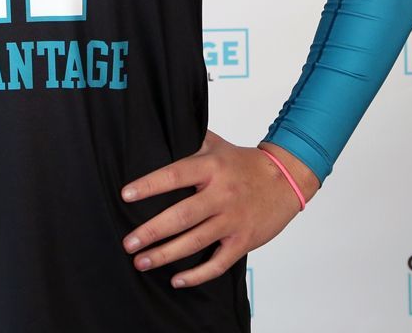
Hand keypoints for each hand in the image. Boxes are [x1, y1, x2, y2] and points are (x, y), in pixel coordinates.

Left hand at [119, 130, 318, 287]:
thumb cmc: (244, 162)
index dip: (149, 185)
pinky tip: (176, 279)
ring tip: (142, 262)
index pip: (174, 176)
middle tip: (128, 242)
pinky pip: (218, 263)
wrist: (285, 180)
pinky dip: (197, 275)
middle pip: (181, 216)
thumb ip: (188, 141)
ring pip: (195, 242)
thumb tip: (158, 131)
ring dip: (166, 255)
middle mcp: (220, 195)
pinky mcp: (243, 241)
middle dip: (151, 231)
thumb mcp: (215, 145)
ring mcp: (232, 220)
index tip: (126, 195)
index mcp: (211, 168)